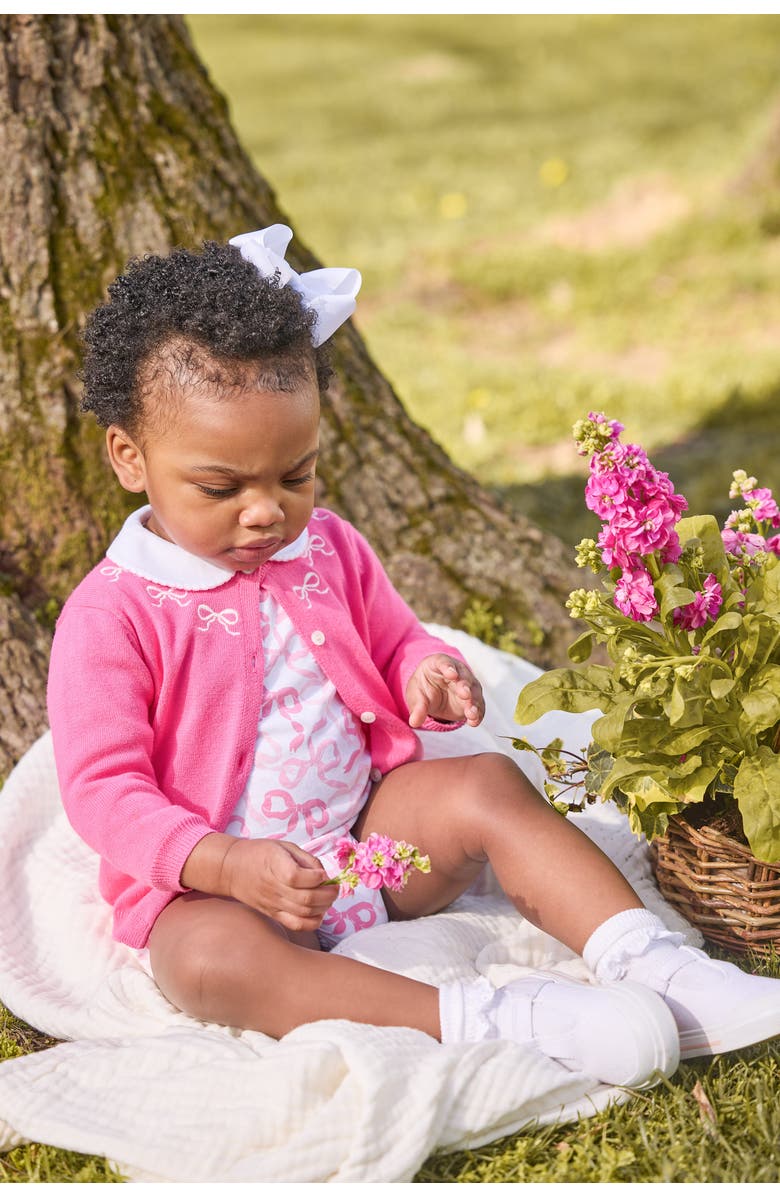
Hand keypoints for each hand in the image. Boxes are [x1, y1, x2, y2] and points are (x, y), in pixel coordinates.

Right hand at [182, 834, 334, 932]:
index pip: (299, 877)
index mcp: (275, 865)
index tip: (324, 874)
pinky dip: (313, 923)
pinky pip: (296, 925)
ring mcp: (272, 904)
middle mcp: (273, 888)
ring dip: (323, 908)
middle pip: (307, 899)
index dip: (317, 877)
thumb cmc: (261, 853)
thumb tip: (325, 876)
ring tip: (328, 898)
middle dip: (328, 894)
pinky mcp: (273, 914)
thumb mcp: (284, 846)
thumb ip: (306, 859)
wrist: (232, 869)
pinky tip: (319, 913)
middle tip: (334, 888)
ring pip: (304, 914)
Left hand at [405, 653, 484, 728]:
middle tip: (465, 694)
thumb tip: (414, 722)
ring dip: (473, 702)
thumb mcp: (417, 696)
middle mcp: (458, 671)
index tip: (452, 674)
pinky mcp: (474, 698)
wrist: (434, 695)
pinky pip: (478, 706)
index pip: (444, 662)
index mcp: (439, 664)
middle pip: (463, 677)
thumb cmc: (424, 689)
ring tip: (471, 713)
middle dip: (464, 686)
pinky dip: (477, 713)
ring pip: (474, 691)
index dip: (448, 668)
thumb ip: (417, 707)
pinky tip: (474, 722)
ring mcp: (468, 684)